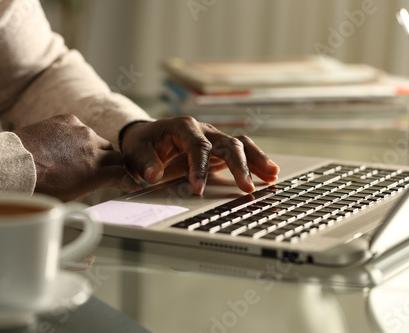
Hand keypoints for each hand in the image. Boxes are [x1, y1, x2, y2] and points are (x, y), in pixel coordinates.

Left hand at [15, 114, 140, 201]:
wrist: (13, 165)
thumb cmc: (38, 187)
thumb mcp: (70, 197)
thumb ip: (90, 187)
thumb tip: (95, 187)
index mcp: (97, 173)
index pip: (124, 175)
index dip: (129, 181)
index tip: (131, 183)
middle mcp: (94, 150)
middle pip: (117, 156)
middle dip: (116, 165)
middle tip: (113, 170)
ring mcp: (82, 132)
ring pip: (99, 141)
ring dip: (97, 149)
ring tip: (86, 156)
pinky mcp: (68, 120)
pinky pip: (81, 127)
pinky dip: (78, 136)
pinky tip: (68, 143)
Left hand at [120, 116, 279, 194]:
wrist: (148, 136)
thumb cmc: (143, 143)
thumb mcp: (136, 151)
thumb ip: (145, 163)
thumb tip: (154, 175)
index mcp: (183, 126)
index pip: (197, 146)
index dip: (199, 167)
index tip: (198, 189)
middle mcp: (204, 130)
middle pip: (227, 143)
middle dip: (238, 165)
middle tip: (245, 187)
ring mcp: (215, 138)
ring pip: (241, 144)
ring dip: (257, 159)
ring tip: (272, 174)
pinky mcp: (221, 149)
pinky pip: (242, 152)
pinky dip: (256, 161)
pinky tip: (270, 173)